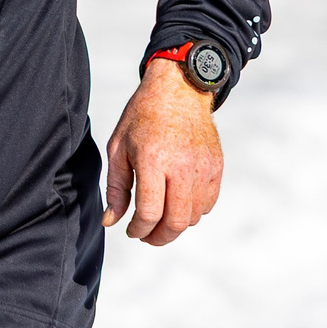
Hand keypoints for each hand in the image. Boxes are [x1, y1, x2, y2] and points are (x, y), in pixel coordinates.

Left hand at [102, 59, 224, 245]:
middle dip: (158, 237)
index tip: (131, 230)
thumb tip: (110, 221)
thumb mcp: (118, 148)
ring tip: (160, 219)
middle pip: (176, 222)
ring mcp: (203, 167)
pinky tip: (178, 204)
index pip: (150, 212)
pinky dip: (193, 212)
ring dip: (175, 226)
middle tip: (146, 236)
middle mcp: (182, 166)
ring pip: (194, 216)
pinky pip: (208, 203)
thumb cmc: (143, 117)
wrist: (179, 89)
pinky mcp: (216, 166)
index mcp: (153, 159)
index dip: (138, 230)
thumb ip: (115, 188)